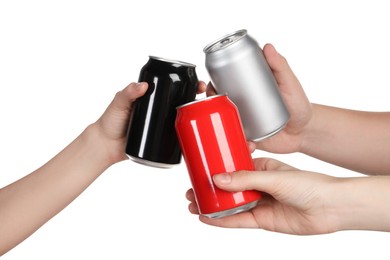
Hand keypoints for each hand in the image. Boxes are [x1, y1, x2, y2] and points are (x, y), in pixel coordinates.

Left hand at [93, 81, 206, 163]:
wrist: (106, 146)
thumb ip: (128, 93)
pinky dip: (185, 132)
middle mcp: (156, 108)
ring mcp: (159, 123)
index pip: (170, 85)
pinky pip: (175, 134)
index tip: (195, 82)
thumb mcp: (119, 103)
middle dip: (193, 96)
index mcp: (149, 97)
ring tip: (201, 111)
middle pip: (179, 100)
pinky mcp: (159, 138)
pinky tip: (194, 130)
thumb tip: (143, 85)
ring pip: (180, 116)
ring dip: (192, 114)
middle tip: (201, 95)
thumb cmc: (109, 122)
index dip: (185, 82)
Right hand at [186, 157, 340, 234]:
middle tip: (192, 190)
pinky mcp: (262, 220)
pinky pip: (238, 220)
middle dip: (209, 189)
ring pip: (230, 204)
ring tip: (194, 204)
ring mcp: (259, 203)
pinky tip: (208, 217)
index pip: (232, 167)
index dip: (216, 169)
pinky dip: (222, 220)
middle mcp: (258, 185)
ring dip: (212, 205)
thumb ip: (245, 179)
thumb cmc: (309, 184)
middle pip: (228, 187)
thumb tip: (219, 179)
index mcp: (261, 168)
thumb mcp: (273, 177)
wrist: (330, 207)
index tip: (200, 169)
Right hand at [206, 44, 311, 153]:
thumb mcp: (289, 84)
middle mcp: (241, 105)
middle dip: (205, 105)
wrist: (305, 132)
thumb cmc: (298, 105)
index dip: (210, 83)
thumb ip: (280, 65)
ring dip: (217, 126)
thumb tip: (267, 46)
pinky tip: (247, 143)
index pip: (222, 83)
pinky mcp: (247, 138)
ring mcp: (243, 122)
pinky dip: (235, 142)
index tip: (206, 84)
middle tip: (211, 105)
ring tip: (229, 127)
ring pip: (222, 123)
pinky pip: (234, 140)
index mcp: (246, 89)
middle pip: (216, 103)